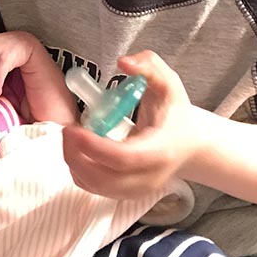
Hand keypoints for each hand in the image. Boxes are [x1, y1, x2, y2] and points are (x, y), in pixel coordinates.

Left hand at [62, 50, 199, 198]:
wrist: (190, 145)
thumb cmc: (176, 112)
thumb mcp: (168, 82)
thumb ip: (148, 66)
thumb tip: (123, 62)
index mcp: (160, 149)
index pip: (124, 158)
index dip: (94, 147)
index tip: (73, 129)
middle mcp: (150, 176)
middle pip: (106, 178)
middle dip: (77, 156)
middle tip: (65, 131)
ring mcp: (138, 189)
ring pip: (97, 187)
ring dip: (75, 163)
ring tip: (70, 137)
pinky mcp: (127, 194)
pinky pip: (96, 189)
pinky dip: (80, 171)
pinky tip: (78, 150)